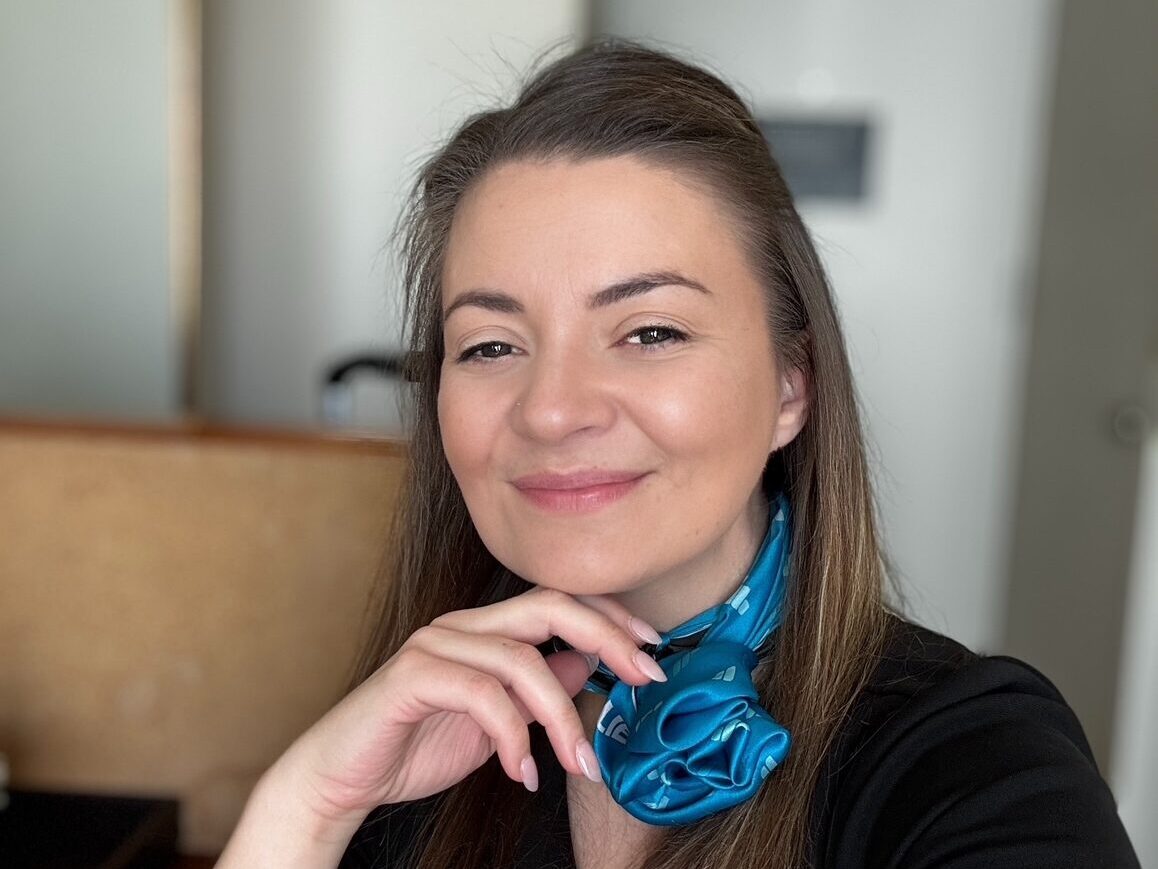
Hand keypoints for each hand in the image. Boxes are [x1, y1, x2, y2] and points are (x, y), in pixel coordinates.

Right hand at [274, 586, 663, 825]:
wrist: (342, 777)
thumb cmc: (416, 745)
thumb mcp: (498, 722)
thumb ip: (538, 690)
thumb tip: (591, 664)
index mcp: (484, 629)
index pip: (559, 602)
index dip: (611, 619)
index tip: (653, 651)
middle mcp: (462, 625)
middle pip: (549, 607)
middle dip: (608, 638)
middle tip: (646, 678)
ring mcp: (435, 644)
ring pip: (522, 660)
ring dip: (562, 718)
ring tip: (581, 765)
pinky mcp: (412, 676)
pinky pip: (480, 695)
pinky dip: (513, 737)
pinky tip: (523, 773)